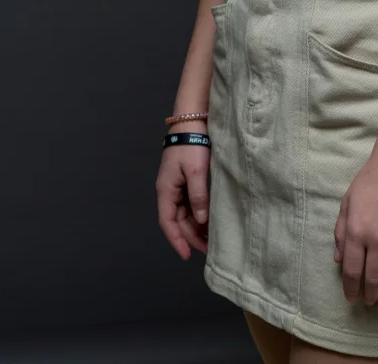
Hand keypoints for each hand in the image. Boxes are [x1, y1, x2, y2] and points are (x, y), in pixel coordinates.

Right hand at [155, 123, 210, 259]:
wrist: (192, 121)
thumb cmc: (191, 145)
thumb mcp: (195, 172)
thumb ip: (198, 196)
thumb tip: (201, 220)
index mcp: (166, 190)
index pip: (168, 222)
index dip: (176, 240)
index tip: (187, 256)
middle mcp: (169, 190)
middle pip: (177, 220)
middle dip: (190, 236)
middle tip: (208, 249)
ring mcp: (177, 185)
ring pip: (184, 213)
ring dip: (196, 226)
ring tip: (211, 238)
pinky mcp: (186, 179)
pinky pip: (190, 203)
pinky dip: (199, 214)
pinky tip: (210, 220)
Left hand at [333, 151, 377, 305]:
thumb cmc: (369, 180)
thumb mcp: (347, 202)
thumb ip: (341, 231)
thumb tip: (338, 259)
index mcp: (356, 231)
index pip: (352, 271)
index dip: (351, 289)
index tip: (352, 298)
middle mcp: (377, 239)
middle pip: (374, 279)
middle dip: (370, 295)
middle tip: (370, 301)